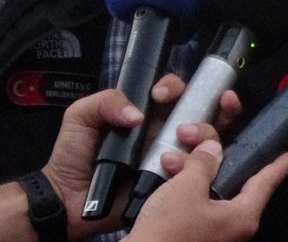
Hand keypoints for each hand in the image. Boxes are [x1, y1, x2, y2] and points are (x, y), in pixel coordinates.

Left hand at [43, 75, 239, 238]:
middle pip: (202, 110)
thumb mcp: (80, 116)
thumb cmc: (72, 156)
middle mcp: (164, 133)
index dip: (175, 87)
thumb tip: (138, 114)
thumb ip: (106, 101)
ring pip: (209, 137)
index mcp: (145, 114)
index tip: (160, 96)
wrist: (69, 200)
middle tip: (218, 102)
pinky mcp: (174, 182)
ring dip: (207, 131)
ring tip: (185, 138)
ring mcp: (172, 157)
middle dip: (217, 101)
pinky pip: (201, 169)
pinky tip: (189, 161)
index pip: (173, 91)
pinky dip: (206, 162)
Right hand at [125, 140, 287, 241]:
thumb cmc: (168, 234)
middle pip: (233, 182)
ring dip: (191, 171)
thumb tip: (212, 150)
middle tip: (196, 138)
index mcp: (242, 216)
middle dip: (212, 157)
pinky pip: (195, 205)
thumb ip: (203, 163)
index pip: (266, 184)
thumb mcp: (187, 187)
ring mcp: (213, 234)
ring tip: (170, 159)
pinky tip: (167, 176)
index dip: (276, 166)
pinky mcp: (193, 236)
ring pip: (210, 191)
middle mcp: (232, 228)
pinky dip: (183, 189)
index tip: (286, 156)